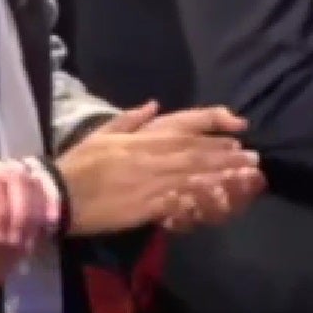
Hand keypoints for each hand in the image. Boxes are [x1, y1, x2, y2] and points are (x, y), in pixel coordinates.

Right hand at [56, 102, 261, 235]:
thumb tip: (153, 105)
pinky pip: (180, 203)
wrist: (58, 194)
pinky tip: (220, 201)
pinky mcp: (147, 208)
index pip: (187, 133)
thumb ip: (131, 120)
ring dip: (224, 177)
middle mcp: (153, 158)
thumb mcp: (103, 133)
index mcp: (144, 139)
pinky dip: (202, 201)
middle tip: (254, 159)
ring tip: (248, 177)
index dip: (214, 134)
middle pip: (198, 155)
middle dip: (227, 156)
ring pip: (195, 177)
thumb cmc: (78, 164)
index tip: (237, 135)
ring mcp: (152, 183)